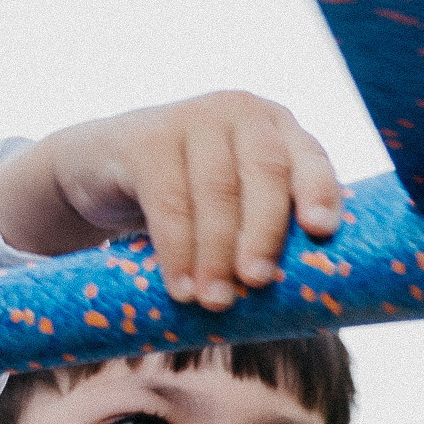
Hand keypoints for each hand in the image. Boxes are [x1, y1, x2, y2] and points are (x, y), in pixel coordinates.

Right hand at [0, 95, 342, 308]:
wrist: (103, 170)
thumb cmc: (189, 200)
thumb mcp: (234, 205)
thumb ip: (268, 233)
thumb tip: (313, 311)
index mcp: (279, 129)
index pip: (310, 157)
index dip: (319, 191)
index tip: (320, 232)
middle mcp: (242, 112)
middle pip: (266, 171)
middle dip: (265, 231)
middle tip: (257, 283)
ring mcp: (194, 117)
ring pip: (216, 190)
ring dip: (217, 253)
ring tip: (214, 301)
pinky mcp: (147, 138)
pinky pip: (168, 199)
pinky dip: (176, 249)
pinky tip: (181, 286)